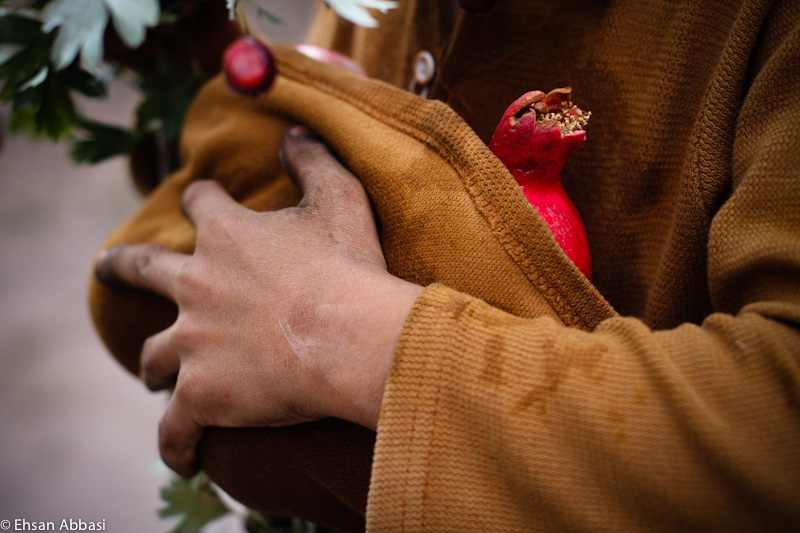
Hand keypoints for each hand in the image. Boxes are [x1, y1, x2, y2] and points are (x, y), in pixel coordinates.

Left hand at [95, 125, 422, 476]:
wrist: (350, 338)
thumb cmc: (349, 268)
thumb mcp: (340, 198)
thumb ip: (313, 160)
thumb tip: (295, 131)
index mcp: (226, 236)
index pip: (200, 204)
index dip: (201, 199)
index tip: (199, 198)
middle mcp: (196, 285)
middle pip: (141, 270)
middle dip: (122, 268)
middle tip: (106, 267)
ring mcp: (192, 343)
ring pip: (155, 355)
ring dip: (154, 362)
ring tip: (155, 373)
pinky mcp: (202, 394)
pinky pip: (175, 427)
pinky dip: (176, 443)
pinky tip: (182, 456)